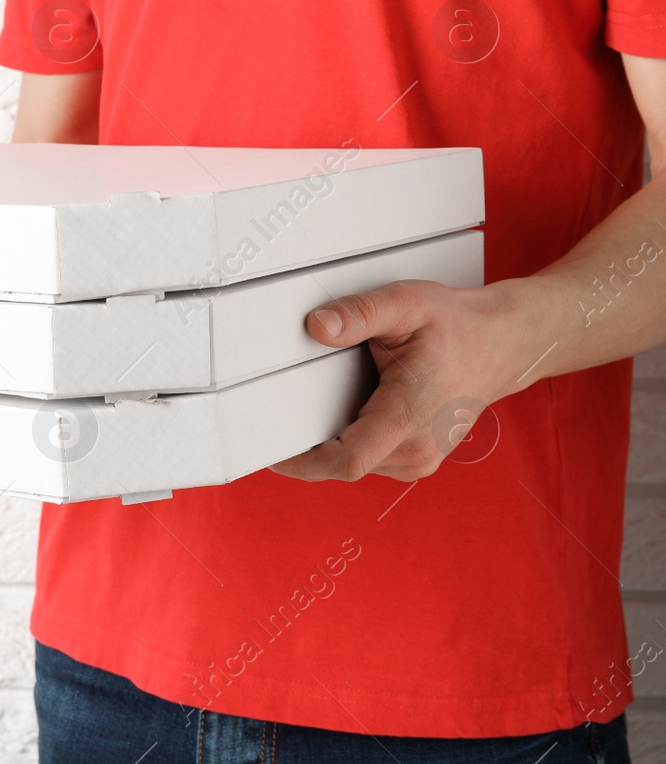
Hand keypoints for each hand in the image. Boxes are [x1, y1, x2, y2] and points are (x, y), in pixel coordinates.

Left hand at [270, 278, 546, 482]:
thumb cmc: (456, 325)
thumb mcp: (405, 304)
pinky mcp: (419, 459)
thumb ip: (358, 314)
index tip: (269, 447)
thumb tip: (316, 326)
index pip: (345, 462)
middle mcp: (415, 449)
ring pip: (354, 466)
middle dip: (305, 449)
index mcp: (406, 417)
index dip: (300, 462)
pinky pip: (370, 460)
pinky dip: (348, 444)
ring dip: (327, 445)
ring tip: (310, 409)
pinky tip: (341, 414)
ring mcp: (420, 459)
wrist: (503, 342)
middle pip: (340, 466)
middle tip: (272, 420)